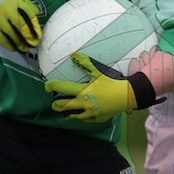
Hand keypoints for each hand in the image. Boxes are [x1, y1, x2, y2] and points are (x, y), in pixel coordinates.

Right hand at [0, 0, 40, 51]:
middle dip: (29, 36)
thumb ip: (24, 2)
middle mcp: (6, 10)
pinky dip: (9, 45)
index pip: (29, 12)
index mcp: (13, 1)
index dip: (35, 24)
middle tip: (33, 43)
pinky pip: (2, 39)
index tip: (38, 33)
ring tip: (24, 48)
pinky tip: (13, 48)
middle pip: (21, 25)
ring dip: (20, 43)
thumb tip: (37, 13)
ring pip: (13, 34)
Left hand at [45, 52, 161, 122]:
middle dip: (57, 104)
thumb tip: (72, 54)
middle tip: (54, 103)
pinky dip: (82, 118)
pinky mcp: (98, 118)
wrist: (126, 95)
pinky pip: (87, 119)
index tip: (47, 86)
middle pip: (64, 106)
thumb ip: (84, 63)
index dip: (51, 86)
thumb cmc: (111, 83)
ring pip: (74, 116)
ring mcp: (90, 113)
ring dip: (67, 113)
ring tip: (64, 113)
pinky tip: (81, 116)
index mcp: (82, 92)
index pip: (62, 88)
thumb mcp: (98, 72)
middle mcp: (83, 104)